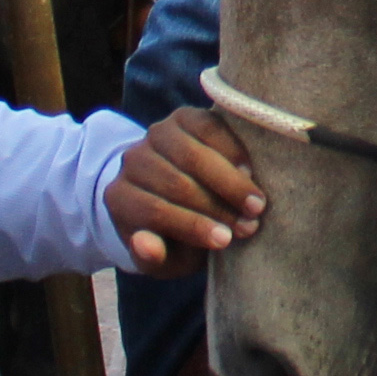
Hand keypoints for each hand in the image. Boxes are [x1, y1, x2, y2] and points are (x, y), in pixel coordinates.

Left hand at [105, 108, 265, 272]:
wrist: (177, 196)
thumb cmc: (172, 235)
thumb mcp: (163, 259)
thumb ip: (153, 258)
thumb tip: (144, 244)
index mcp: (120, 199)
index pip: (154, 211)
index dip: (192, 225)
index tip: (226, 241)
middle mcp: (132, 161)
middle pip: (175, 182)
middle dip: (217, 206)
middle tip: (250, 225)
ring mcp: (156, 134)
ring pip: (192, 155)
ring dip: (229, 181)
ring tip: (256, 203)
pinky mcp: (182, 116)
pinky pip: (207, 128)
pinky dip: (231, 150)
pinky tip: (249, 172)